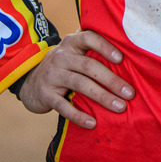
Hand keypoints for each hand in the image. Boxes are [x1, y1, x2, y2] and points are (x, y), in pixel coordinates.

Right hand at [18, 29, 134, 128]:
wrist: (30, 82)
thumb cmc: (64, 66)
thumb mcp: (74, 52)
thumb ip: (93, 50)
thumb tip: (129, 55)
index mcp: (71, 43)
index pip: (88, 37)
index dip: (105, 46)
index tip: (121, 58)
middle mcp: (61, 56)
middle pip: (89, 66)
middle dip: (111, 80)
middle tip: (130, 93)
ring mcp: (52, 75)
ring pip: (80, 85)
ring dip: (102, 97)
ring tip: (120, 107)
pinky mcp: (46, 94)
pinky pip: (64, 106)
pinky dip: (79, 115)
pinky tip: (93, 124)